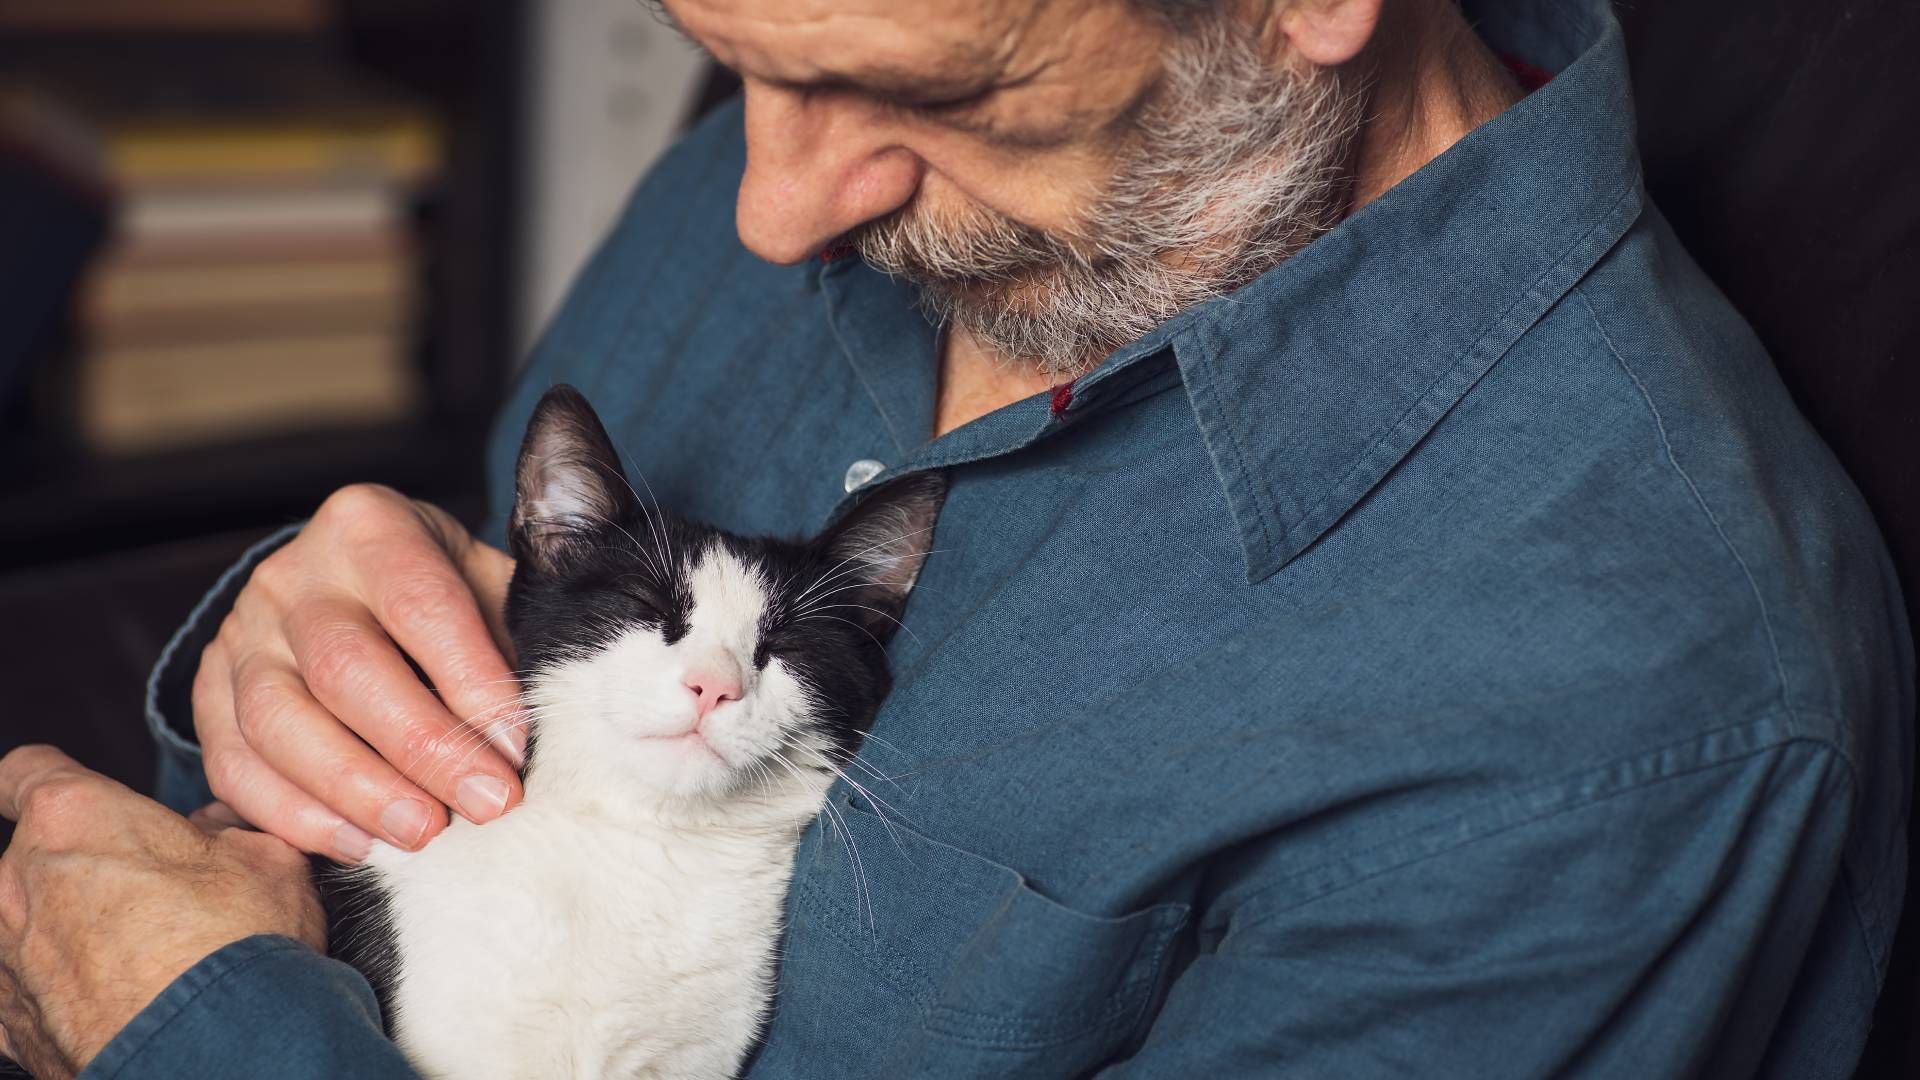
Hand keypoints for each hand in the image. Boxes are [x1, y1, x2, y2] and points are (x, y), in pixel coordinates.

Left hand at [0, 745, 324, 1079]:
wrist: (219, 1050)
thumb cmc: (236, 948)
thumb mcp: (267, 858)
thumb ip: (228, 831)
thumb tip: (224, 830)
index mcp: (74, 818)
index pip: (26, 772)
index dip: (48, 781)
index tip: (70, 797)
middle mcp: (20, 883)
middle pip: (37, 859)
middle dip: (86, 872)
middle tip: (153, 896)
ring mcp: (7, 959)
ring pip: (31, 929)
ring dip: (73, 937)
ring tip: (143, 963)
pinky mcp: (10, 1024)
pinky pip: (29, 994)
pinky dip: (63, 996)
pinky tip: (119, 1006)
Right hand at [195, 483, 525, 861]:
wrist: (346, 583)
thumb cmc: (438, 593)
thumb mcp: (483, 583)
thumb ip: (515, 633)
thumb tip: (560, 718)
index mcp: (368, 528)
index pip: (422, 606)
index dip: (472, 681)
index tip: (516, 747)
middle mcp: (293, 576)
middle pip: (347, 669)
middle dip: (423, 747)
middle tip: (485, 805)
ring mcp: (240, 636)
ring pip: (279, 722)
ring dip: (358, 789)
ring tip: (423, 835)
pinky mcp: (207, 695)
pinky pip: (236, 766)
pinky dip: (295, 815)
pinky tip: (358, 845)